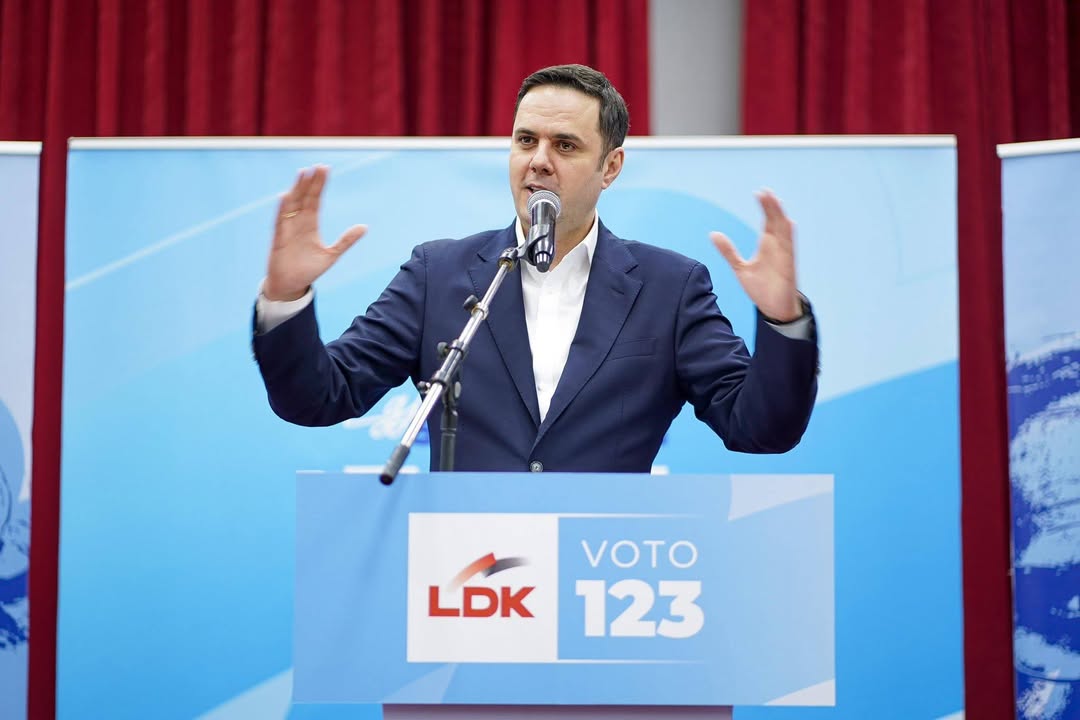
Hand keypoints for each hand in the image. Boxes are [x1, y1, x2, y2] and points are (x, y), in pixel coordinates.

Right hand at [263, 165, 366, 301]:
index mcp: (310, 224)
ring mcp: (288, 229)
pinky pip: (280, 221)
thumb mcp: (332, 255)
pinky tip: (286, 196)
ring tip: (302, 174)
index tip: (324, 168)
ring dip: (297, 190)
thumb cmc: (308, 270)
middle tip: (318, 166)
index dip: (319, 185)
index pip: (315, 199)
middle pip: (305, 197)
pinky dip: (282, 209)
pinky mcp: (279, 239)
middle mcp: (298, 222)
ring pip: (292, 204)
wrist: (291, 285)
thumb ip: (346, 241)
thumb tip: (364, 227)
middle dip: (311, 182)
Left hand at [711, 190, 800, 321]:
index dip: (764, 207)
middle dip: (771, 207)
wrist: (774, 309)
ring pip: (783, 231)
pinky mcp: (788, 267)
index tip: (759, 193)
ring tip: (775, 200)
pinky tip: (788, 223)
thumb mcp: (740, 268)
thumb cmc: (762, 289)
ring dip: (779, 216)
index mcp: (767, 246)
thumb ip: (728, 251)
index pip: (767, 221)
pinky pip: (790, 248)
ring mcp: (784, 256)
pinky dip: (789, 236)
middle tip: (765, 191)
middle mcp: (777, 247)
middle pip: (775, 222)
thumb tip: (713, 234)